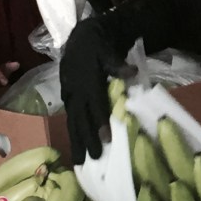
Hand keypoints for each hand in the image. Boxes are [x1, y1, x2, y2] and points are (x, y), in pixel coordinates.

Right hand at [60, 17, 123, 166]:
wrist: (80, 39)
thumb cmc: (98, 46)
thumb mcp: (108, 50)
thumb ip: (118, 64)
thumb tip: (132, 72)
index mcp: (87, 81)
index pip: (95, 105)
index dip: (100, 122)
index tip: (106, 139)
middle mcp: (76, 91)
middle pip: (81, 118)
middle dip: (87, 139)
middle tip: (94, 158)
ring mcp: (70, 95)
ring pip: (72, 121)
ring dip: (76, 141)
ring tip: (79, 162)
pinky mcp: (67, 98)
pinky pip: (70, 118)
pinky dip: (73, 133)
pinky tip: (76, 146)